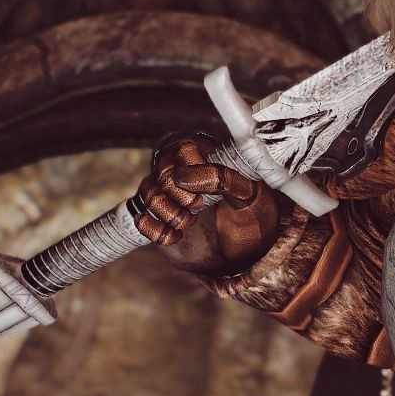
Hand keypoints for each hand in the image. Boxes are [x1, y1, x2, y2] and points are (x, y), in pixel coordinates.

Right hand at [136, 133, 280, 272]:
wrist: (246, 247)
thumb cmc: (253, 212)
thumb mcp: (250, 192)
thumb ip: (225, 178)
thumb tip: (184, 176)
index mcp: (204, 151)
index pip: (183, 148)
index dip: (194, 173)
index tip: (209, 192)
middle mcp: (179, 165)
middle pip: (163, 172)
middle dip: (183, 196)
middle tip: (200, 207)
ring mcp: (164, 190)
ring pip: (149, 194)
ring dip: (172, 215)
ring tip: (190, 222)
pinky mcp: (155, 215)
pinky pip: (141, 219)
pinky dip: (158, 232)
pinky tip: (177, 236)